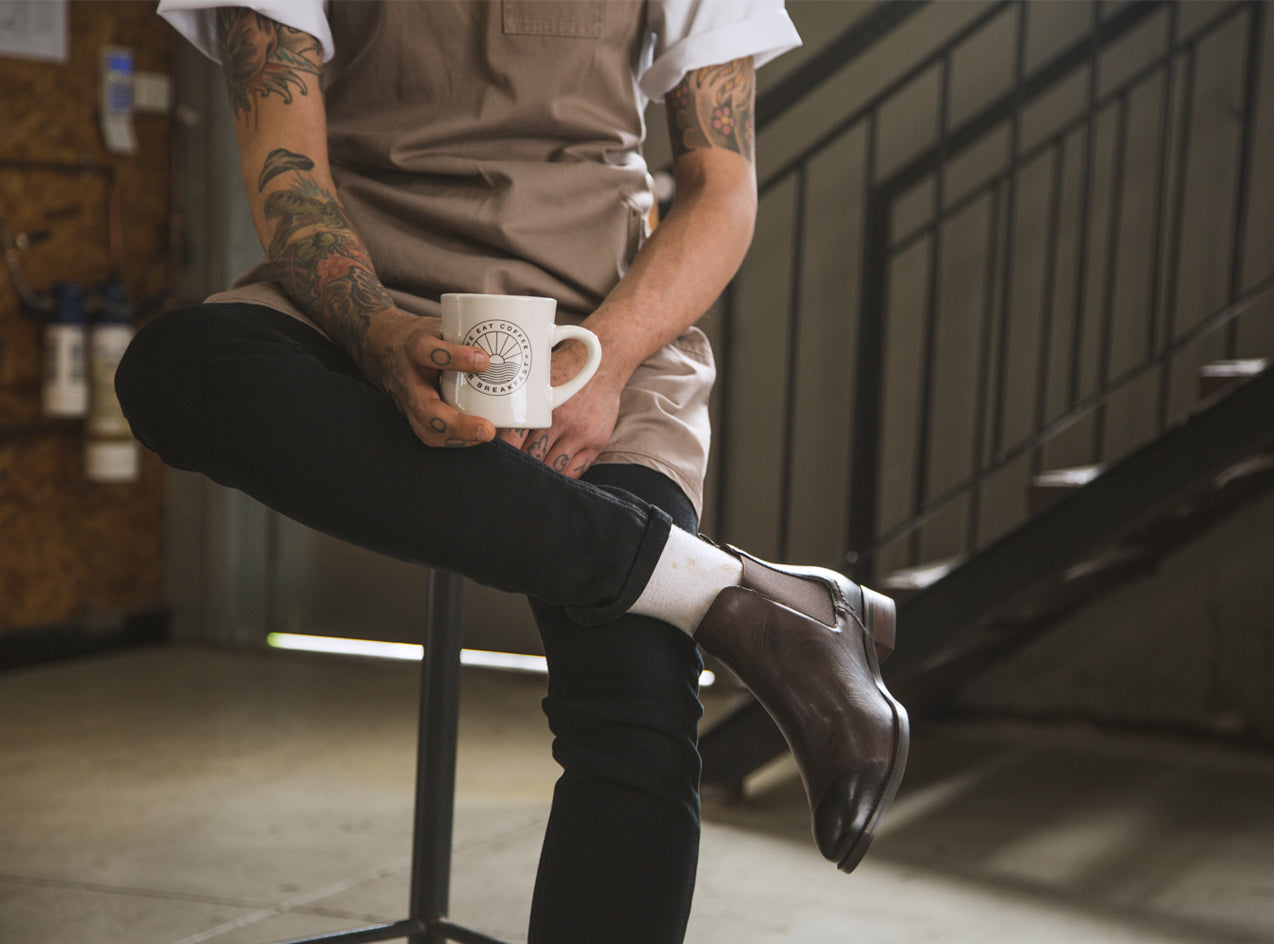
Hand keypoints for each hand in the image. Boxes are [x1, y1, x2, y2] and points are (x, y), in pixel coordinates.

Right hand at [361, 309, 495, 447]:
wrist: (381, 345)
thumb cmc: (422, 335)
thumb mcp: (440, 322)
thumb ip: (472, 330)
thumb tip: (528, 335)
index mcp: (413, 347)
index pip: (427, 351)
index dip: (453, 357)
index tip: (483, 359)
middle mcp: (408, 378)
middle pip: (424, 408)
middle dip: (456, 424)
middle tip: (488, 429)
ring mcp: (407, 401)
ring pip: (425, 429)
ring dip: (456, 437)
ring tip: (485, 435)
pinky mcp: (412, 414)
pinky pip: (429, 434)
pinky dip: (455, 440)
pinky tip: (477, 438)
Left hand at [496, 339, 623, 477]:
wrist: (606, 364)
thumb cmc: (564, 371)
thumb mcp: (538, 377)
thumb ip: (517, 398)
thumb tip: (486, 420)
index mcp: (543, 405)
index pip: (512, 439)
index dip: (499, 454)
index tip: (491, 460)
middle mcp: (562, 422)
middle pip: (530, 458)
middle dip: (516, 467)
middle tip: (505, 474)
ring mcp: (581, 434)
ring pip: (551, 469)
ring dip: (537, 475)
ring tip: (526, 478)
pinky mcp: (596, 443)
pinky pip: (574, 472)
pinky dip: (559, 477)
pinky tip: (550, 475)